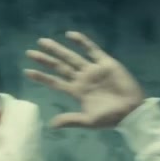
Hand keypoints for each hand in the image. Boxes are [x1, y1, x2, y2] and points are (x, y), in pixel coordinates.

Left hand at [24, 32, 145, 129]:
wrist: (132, 111)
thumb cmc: (112, 118)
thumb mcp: (89, 121)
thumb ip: (70, 120)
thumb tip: (51, 125)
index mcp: (77, 92)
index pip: (55, 82)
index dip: (42, 77)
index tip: (27, 71)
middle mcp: (82, 79)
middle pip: (60, 67)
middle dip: (45, 60)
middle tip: (30, 52)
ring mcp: (93, 70)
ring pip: (72, 57)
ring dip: (57, 49)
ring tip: (42, 42)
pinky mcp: (105, 63)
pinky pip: (92, 49)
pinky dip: (82, 42)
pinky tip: (70, 35)